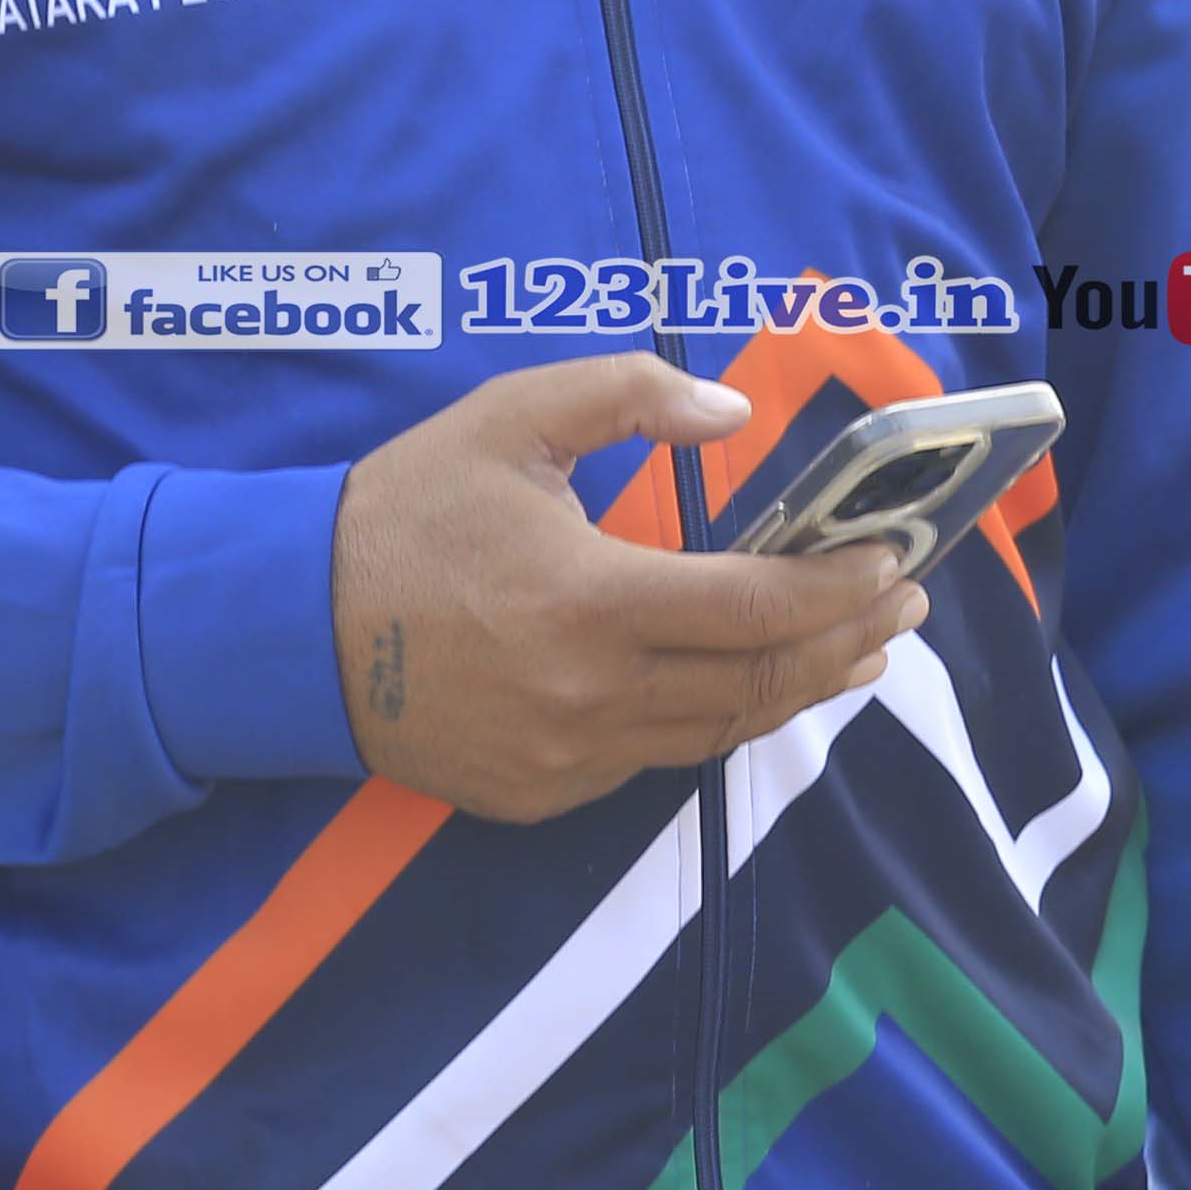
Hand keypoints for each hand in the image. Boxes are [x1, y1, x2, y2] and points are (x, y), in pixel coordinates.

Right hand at [331, 354, 925, 821]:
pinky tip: (744, 687)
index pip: (756, 608)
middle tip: (903, 606)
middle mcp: (591, 696)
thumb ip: (630, 395)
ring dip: (797, 691)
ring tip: (853, 651)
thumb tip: (731, 411)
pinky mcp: (539, 794)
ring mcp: (566, 759)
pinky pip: (652, 761)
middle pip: (758, 684)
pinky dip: (712, 721)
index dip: (841, 588)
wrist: (287, 628)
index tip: (896, 561)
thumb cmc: (406, 510)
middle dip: (846, 643)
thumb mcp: (512, 417)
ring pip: (716, 734)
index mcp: (592, 600)